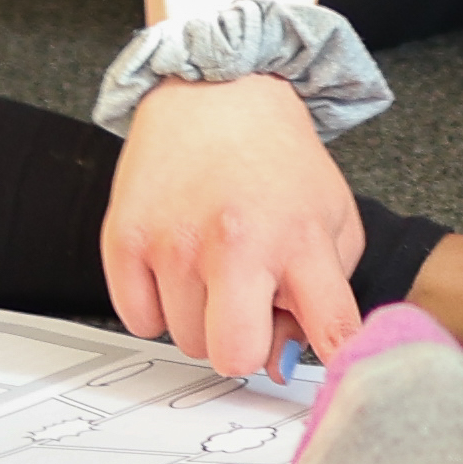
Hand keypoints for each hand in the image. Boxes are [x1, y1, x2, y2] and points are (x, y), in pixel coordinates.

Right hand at [107, 71, 365, 376]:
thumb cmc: (277, 160)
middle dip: (244, 342)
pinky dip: (157, 304)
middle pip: (233, 357)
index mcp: (297, 239)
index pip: (330, 331)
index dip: (338, 362)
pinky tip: (178, 265)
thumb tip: (281, 363)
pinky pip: (139, 320)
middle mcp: (232, 243)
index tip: (337, 372)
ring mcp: (172, 244)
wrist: (217, 92)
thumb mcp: (331, 220)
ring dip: (201, 317)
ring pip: (184, 341)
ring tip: (214, 266)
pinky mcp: (124, 239)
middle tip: (249, 303)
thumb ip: (325, 297)